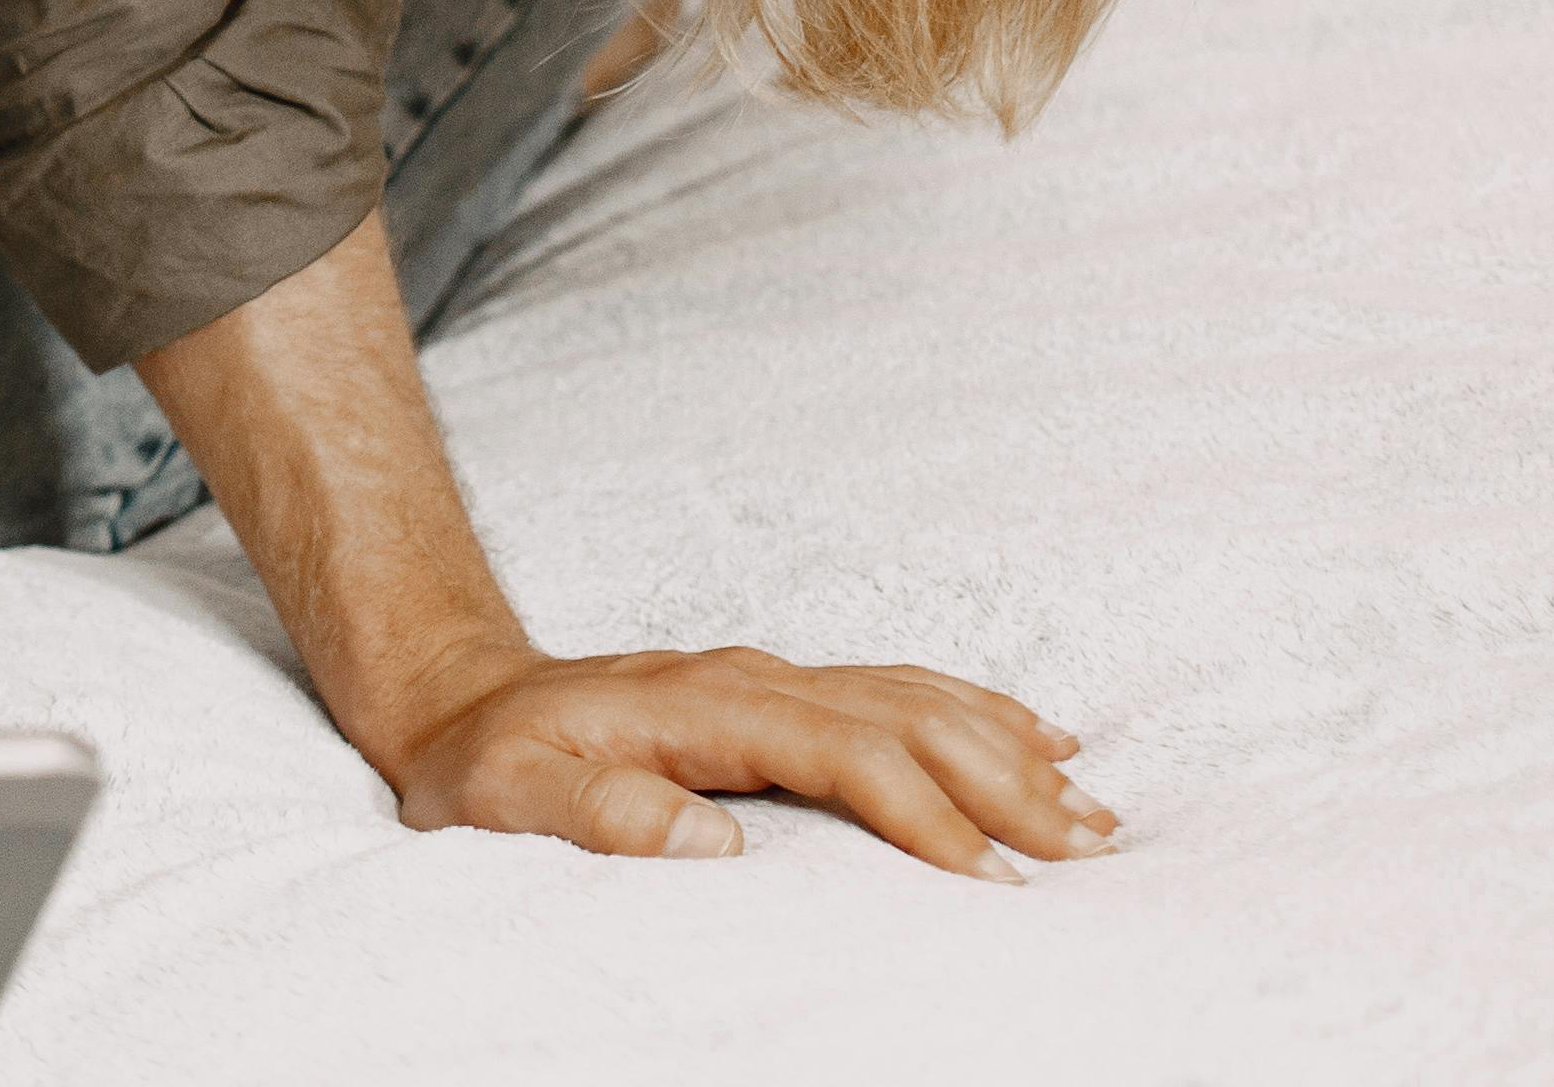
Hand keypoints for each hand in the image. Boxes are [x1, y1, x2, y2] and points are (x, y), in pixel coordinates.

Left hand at [383, 640, 1118, 879]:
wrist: (461, 700)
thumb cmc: (486, 761)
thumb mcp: (508, 795)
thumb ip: (601, 813)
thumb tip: (716, 839)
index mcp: (702, 705)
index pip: (842, 748)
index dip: (920, 809)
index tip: (989, 876)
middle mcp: (753, 679)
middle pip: (903, 715)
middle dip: (1001, 780)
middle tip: (1085, 850)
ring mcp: (772, 678)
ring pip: (915, 697)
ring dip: (1007, 748)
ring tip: (1092, 809)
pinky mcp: (780, 691)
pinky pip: (899, 689)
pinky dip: (977, 711)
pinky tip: (1039, 737)